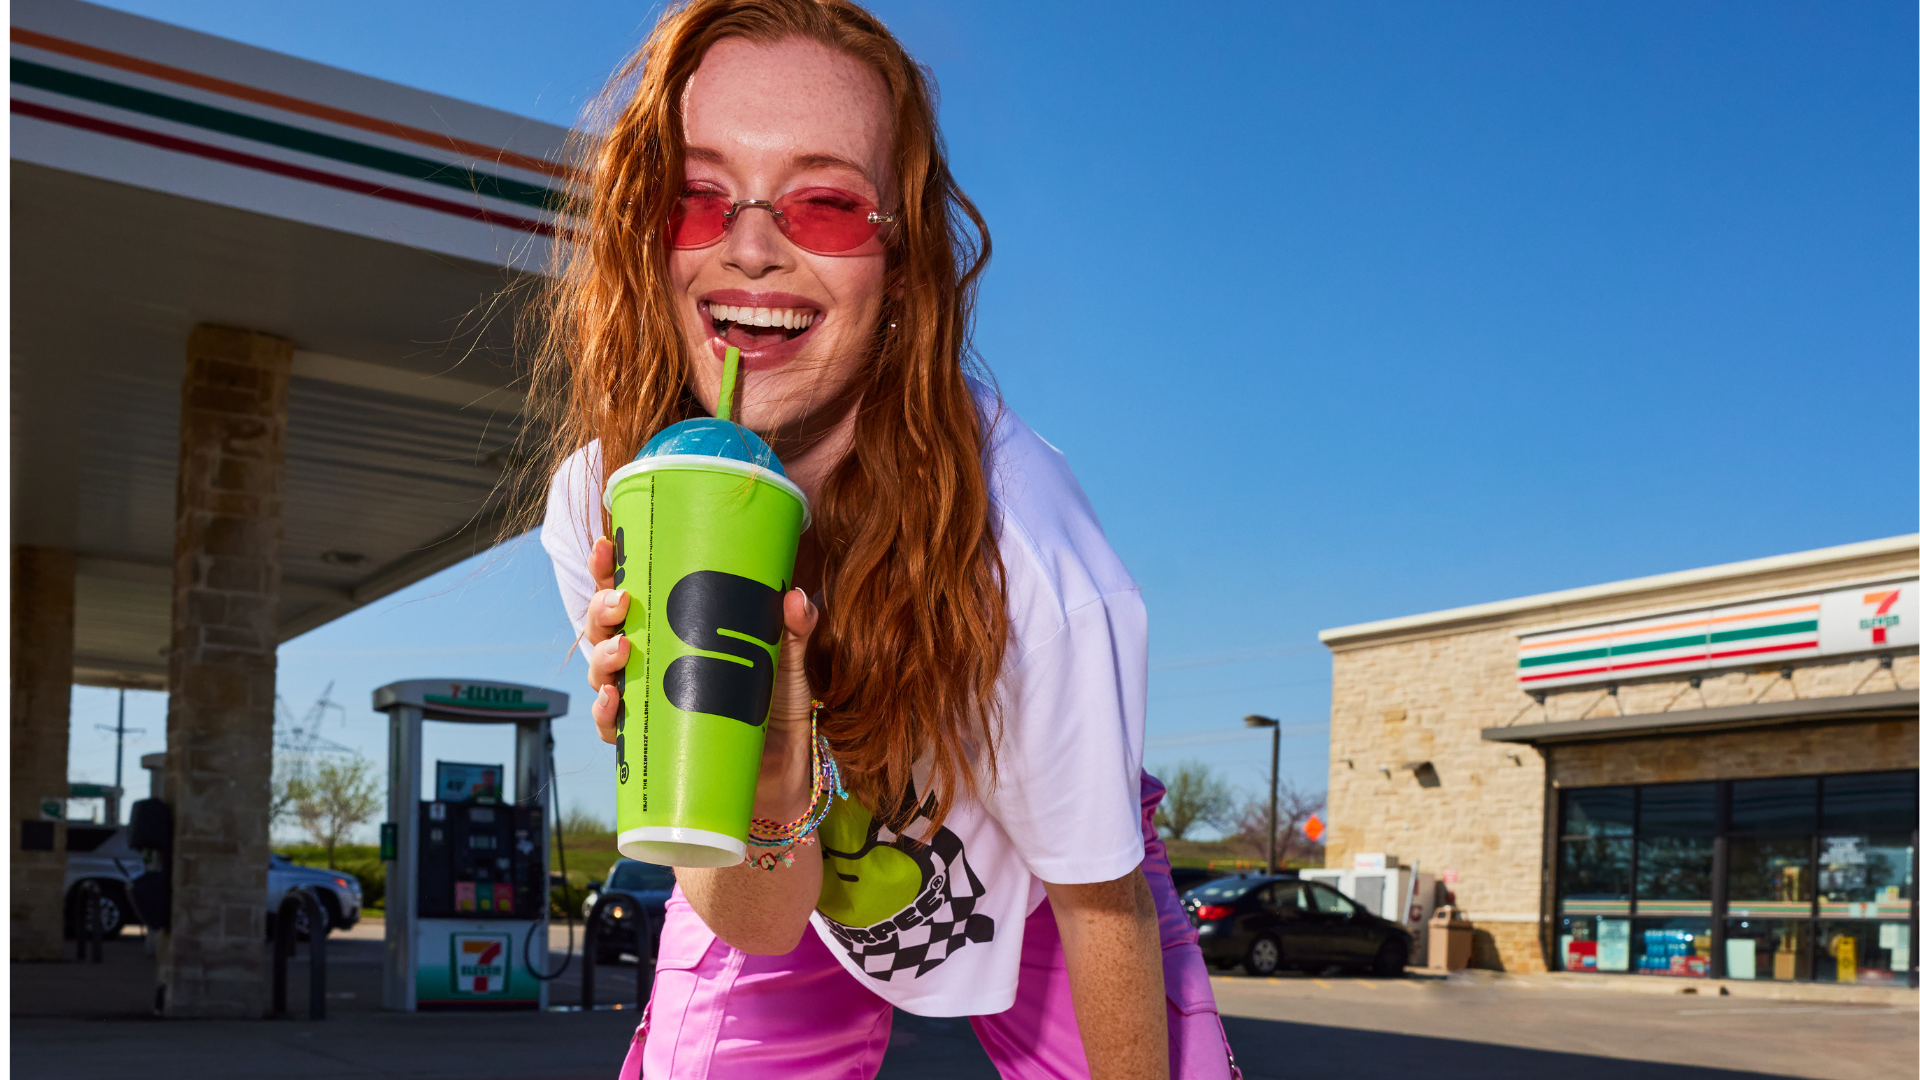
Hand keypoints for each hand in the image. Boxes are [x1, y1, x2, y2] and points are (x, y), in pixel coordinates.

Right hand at [582, 537, 820, 748]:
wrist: (783, 766)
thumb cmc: (776, 702)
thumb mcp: (786, 658)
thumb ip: (792, 627)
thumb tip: (794, 597)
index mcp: (672, 629)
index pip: (629, 591)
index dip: (609, 568)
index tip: (609, 547)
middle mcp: (650, 661)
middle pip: (603, 628)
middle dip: (600, 610)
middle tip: (622, 602)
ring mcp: (645, 700)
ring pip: (600, 672)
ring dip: (600, 657)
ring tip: (621, 649)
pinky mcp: (648, 741)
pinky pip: (612, 726)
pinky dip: (604, 712)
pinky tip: (612, 700)